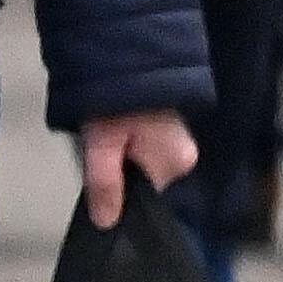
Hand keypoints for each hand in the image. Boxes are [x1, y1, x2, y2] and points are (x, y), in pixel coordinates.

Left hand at [76, 110, 202, 229]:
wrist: (121, 57)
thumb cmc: (113, 99)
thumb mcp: (101, 145)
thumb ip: (105, 185)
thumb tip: (106, 224)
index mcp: (174, 164)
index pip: (142, 195)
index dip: (117, 189)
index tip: (98, 175)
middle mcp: (184, 156)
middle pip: (141, 179)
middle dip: (116, 168)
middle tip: (99, 144)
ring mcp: (178, 141)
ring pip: (139, 162)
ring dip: (118, 153)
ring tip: (104, 132)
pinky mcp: (168, 128)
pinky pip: (143, 147)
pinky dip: (125, 143)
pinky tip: (112, 128)